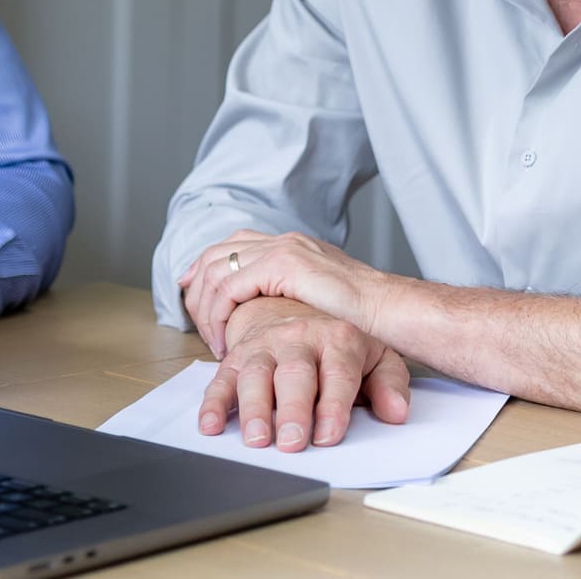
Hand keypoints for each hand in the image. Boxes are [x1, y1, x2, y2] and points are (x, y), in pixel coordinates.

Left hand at [179, 230, 389, 357]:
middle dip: (196, 286)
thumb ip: (292, 297)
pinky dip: (220, 315)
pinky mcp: (282, 265)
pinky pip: (230, 287)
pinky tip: (226, 339)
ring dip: (206, 307)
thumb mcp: (320, 299)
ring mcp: (282, 249)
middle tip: (194, 318)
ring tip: (213, 338)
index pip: (234, 245)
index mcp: (290, 246)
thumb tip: (272, 312)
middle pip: (217, 253)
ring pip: (217, 270)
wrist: (388, 309)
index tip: (191, 288)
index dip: (206, 266)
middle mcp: (282, 241)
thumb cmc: (362, 315)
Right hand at [197, 297, 409, 450]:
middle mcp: (299, 339)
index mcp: (338, 338)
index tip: (330, 435)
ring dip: (254, 408)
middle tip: (292, 442)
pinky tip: (211, 425)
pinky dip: (213, 402)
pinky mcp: (237, 357)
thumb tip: (396, 413)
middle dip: (293, 409)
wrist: (292, 307)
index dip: (334, 406)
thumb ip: (389, 384)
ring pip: (255, 374)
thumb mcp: (376, 357)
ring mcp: (265, 346)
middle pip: (295, 374)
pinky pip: (222, 378)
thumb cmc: (337, 344)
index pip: (339, 373)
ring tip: (256, 438)